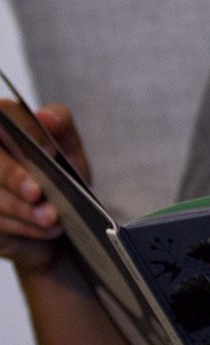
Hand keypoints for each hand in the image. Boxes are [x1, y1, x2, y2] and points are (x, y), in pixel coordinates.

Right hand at [0, 101, 89, 273]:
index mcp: (4, 127)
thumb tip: (46, 116)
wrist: (59, 225)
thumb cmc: (61, 180)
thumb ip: (62, 127)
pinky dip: (22, 226)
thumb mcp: (69, 152)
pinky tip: (45, 230)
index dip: (25, 131)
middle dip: (14, 177)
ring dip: (22, 209)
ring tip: (51, 219)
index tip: (49, 151)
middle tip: (37, 193)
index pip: (5, 114)